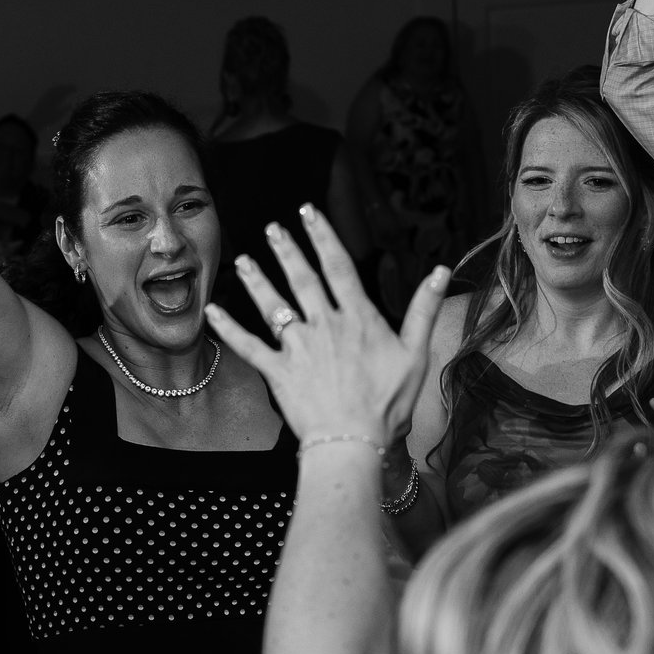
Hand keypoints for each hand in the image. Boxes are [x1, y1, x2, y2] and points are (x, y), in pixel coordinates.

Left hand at [204, 203, 442, 445]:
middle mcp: (324, 325)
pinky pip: (248, 346)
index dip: (323, 235)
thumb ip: (424, 309)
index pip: (338, 266)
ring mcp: (298, 348)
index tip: (309, 212)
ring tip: (243, 259)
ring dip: (256, 280)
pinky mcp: (277, 372)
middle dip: (286, 250)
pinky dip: (228, 328)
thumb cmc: (389, 403)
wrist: (353, 441)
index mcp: (357, 318)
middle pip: (302, 278)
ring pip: (273, 305)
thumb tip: (442, 271)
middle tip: (273, 228)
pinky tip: (212, 311)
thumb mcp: (416, 354)